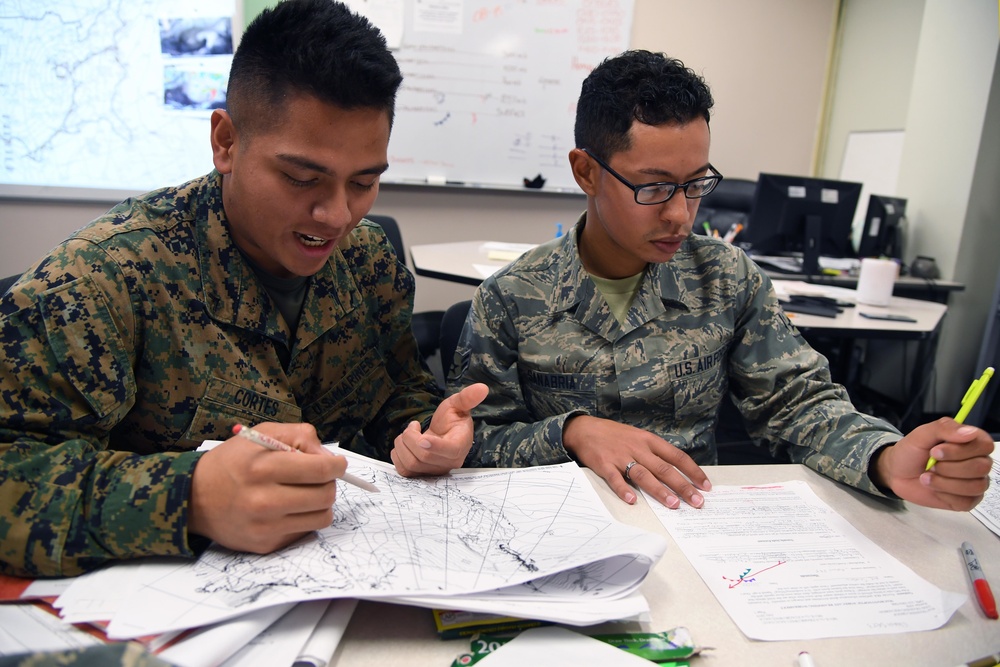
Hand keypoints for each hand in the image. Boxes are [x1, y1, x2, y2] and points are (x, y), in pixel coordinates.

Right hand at [189, 422, 345, 552]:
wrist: (194, 497)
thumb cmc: (232, 462)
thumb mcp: (261, 434)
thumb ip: (300, 437)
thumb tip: (329, 459)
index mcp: (263, 468)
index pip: (321, 470)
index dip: (337, 465)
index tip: (337, 464)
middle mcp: (263, 500)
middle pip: (326, 495)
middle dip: (329, 483)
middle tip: (318, 478)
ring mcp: (265, 526)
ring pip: (322, 517)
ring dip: (319, 503)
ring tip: (303, 492)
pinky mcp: (266, 544)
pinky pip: (304, 531)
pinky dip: (302, 518)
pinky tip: (285, 508)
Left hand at [392, 383, 488, 475]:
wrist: (443, 435)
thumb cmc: (451, 419)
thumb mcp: (458, 404)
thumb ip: (468, 397)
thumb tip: (482, 387)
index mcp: (460, 445)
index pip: (450, 451)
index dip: (435, 446)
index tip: (423, 438)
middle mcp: (449, 462)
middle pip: (424, 457)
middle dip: (410, 438)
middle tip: (413, 426)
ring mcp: (435, 471)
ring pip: (411, 464)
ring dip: (402, 445)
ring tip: (409, 433)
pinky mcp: (421, 475)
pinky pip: (404, 471)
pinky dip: (397, 456)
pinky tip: (404, 445)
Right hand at [563, 415, 710, 507]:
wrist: (584, 429)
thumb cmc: (615, 436)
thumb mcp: (638, 437)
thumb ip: (655, 452)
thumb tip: (676, 471)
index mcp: (649, 441)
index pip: (676, 456)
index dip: (692, 471)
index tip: (705, 485)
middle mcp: (638, 448)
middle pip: (664, 468)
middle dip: (682, 486)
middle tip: (696, 501)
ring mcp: (621, 456)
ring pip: (644, 475)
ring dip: (660, 490)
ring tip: (673, 504)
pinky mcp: (604, 464)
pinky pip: (615, 479)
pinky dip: (623, 489)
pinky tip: (632, 500)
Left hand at [872, 417, 993, 510]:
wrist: (897, 472)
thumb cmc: (912, 451)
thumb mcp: (921, 434)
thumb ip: (944, 428)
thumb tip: (970, 432)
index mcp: (971, 442)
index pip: (985, 445)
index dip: (961, 450)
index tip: (935, 451)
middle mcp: (978, 462)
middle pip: (981, 467)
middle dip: (949, 467)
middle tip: (930, 465)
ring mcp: (974, 482)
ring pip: (975, 486)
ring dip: (945, 482)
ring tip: (927, 476)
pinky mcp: (966, 500)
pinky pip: (966, 502)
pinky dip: (945, 495)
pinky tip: (933, 488)